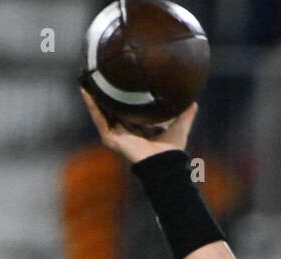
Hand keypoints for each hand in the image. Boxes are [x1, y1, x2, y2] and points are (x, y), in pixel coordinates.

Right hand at [79, 86, 197, 164]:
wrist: (164, 163)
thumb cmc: (172, 149)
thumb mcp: (179, 125)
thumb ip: (185, 113)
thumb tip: (195, 101)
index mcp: (137, 126)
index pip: (126, 107)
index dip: (121, 94)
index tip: (117, 77)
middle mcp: (124, 129)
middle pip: (109, 107)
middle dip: (102, 92)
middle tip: (96, 73)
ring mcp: (115, 134)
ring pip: (100, 110)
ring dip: (92, 95)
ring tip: (86, 77)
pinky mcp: (110, 138)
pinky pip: (98, 118)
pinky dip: (92, 105)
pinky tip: (86, 91)